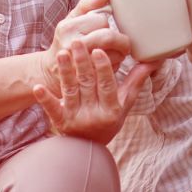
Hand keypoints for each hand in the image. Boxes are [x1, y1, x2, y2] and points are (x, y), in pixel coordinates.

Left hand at [32, 40, 157, 143]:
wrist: (88, 149)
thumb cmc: (109, 121)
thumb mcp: (125, 104)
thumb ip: (136, 81)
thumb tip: (153, 60)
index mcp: (111, 109)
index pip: (107, 85)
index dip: (103, 68)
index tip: (98, 50)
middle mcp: (94, 114)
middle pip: (87, 84)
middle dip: (82, 62)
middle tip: (78, 42)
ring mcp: (76, 118)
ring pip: (70, 91)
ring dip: (65, 72)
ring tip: (61, 54)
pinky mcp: (60, 121)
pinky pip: (52, 109)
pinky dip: (45, 98)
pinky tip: (37, 87)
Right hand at [44, 0, 131, 94]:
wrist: (53, 70)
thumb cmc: (66, 40)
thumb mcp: (71, 19)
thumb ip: (88, 4)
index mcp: (68, 28)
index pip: (101, 20)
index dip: (106, 23)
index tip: (104, 27)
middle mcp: (72, 45)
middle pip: (108, 37)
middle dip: (120, 40)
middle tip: (123, 42)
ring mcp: (78, 64)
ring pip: (113, 54)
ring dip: (120, 53)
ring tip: (115, 53)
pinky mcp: (87, 79)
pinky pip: (111, 70)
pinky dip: (116, 66)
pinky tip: (109, 64)